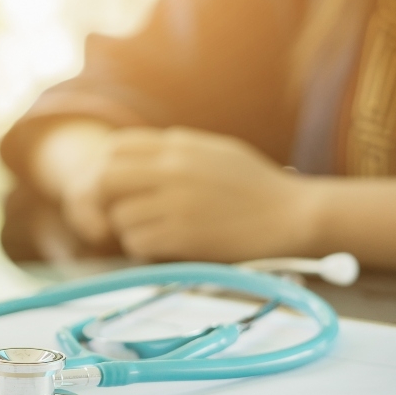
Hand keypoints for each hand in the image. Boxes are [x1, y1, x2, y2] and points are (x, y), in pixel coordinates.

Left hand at [77, 127, 318, 261]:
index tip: (113, 188)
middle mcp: (172, 169)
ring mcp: (176, 202)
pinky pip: (137, 243)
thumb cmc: (257, 187)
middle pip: (105, 178)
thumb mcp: (215, 151)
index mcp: (179, 145)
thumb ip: (175, 151)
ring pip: (119, 216)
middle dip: (101, 200)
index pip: (115, 147)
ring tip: (154, 232)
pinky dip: (143, 249)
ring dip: (127, 230)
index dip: (105, 168)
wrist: (294, 215)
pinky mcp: (183, 236)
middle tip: (112, 217)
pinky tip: (164, 247)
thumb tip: (135, 157)